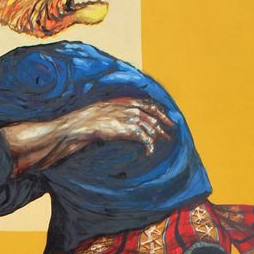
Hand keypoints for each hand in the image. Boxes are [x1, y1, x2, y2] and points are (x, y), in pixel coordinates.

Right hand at [55, 97, 174, 160]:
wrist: (83, 123)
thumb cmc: (92, 118)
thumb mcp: (108, 108)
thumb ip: (120, 110)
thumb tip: (126, 117)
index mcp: (128, 101)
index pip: (151, 105)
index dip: (162, 114)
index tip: (169, 122)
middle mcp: (132, 108)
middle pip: (153, 118)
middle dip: (161, 129)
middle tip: (167, 137)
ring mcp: (130, 119)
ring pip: (150, 129)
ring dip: (153, 139)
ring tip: (152, 146)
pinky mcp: (128, 130)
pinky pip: (144, 138)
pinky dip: (148, 146)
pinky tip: (147, 152)